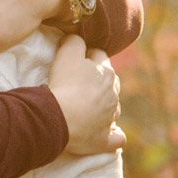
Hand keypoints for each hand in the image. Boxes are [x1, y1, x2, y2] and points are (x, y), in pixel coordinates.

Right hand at [47, 35, 124, 154]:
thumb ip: (74, 42)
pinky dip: (114, 136)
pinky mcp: (105, 139)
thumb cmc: (64, 84)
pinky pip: (116, 138)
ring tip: (89, 109)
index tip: (75, 60)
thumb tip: (76, 38)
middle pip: (110, 82)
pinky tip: (110, 135)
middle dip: (100, 81)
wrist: (61, 117)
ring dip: (105, 107)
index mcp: (106, 73)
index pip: (99, 56)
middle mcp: (113, 94)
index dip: (87, 56)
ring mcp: (111, 118)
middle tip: (80, 83)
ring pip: (114, 108)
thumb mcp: (66, 54)